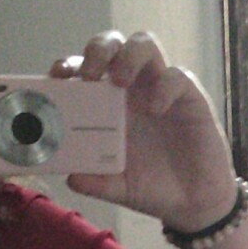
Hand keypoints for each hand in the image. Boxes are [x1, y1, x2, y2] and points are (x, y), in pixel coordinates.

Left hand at [50, 30, 236, 230]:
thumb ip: (94, 182)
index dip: (68, 65)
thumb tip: (71, 178)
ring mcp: (159, 88)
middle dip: (97, 50)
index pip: (81, 69)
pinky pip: (178, 77)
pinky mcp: (190, 97)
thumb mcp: (115, 188)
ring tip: (119, 81)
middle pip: (112, 45)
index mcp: (103, 104)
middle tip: (88, 74)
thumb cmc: (148, 186)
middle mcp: (130, 89)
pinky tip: (154, 109)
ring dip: (128, 55)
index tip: (56, 76)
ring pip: (145, 44)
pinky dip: (164, 86)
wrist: (191, 203)